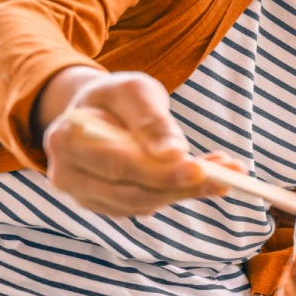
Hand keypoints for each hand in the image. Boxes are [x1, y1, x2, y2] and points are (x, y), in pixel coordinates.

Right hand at [40, 69, 231, 214]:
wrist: (97, 110)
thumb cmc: (116, 96)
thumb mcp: (135, 90)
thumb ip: (151, 118)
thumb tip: (174, 153)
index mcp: (65, 140)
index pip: (117, 163)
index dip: (159, 171)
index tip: (199, 168)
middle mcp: (66, 175)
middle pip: (131, 191)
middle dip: (183, 184)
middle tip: (229, 176)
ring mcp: (84, 196)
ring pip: (142, 203)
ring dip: (188, 191)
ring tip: (228, 173)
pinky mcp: (106, 205)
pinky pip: (146, 206)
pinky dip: (180, 193)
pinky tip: (206, 178)